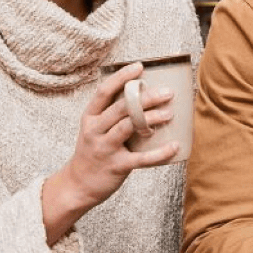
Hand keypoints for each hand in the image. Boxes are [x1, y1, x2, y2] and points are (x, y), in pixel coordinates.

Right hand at [42, 63, 178, 242]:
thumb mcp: (94, 129)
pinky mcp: (117, 167)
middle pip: (121, 108)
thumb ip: (112, 115)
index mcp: (90, 117)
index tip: (140, 66)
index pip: (104, 91)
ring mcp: (105, 149)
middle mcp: (95, 130)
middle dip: (146, 98)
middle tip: (167, 93)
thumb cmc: (93, 152)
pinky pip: (142, 158)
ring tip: (170, 114)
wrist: (77, 186)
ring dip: (152, 119)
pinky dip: (160, 153)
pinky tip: (174, 146)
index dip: (121, 77)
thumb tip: (144, 96)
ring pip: (129, 127)